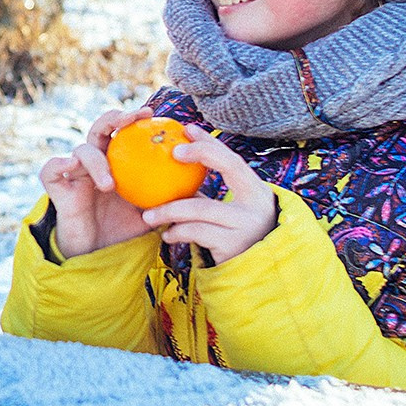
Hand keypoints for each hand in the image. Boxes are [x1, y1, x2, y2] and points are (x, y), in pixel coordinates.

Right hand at [38, 106, 163, 258]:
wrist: (99, 253)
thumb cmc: (126, 228)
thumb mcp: (153, 213)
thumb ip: (171, 201)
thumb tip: (201, 191)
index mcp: (117, 161)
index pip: (124, 131)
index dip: (134, 117)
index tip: (152, 113)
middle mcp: (95, 161)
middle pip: (100, 128)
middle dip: (113, 118)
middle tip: (129, 120)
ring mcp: (75, 173)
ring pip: (80, 150)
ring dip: (95, 162)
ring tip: (109, 184)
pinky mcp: (57, 188)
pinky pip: (50, 170)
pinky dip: (58, 164)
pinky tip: (69, 166)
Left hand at [138, 126, 278, 264]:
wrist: (254, 276)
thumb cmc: (232, 238)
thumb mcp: (228, 213)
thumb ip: (207, 195)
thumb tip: (173, 167)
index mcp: (256, 192)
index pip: (234, 159)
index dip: (211, 144)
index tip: (187, 129)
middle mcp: (257, 205)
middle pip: (229, 167)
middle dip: (201, 154)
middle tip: (173, 152)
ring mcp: (246, 225)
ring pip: (201, 207)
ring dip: (170, 209)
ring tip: (149, 213)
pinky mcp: (232, 247)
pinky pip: (196, 232)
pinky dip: (177, 232)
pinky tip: (166, 234)